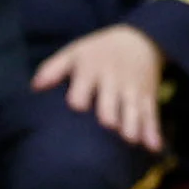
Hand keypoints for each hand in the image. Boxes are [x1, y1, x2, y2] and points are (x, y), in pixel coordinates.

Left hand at [31, 24, 166, 152]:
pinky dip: (153, 131)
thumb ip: (53, 69)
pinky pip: (151, 115)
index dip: (79, 100)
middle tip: (106, 128)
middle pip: (110, 103)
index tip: (76, 109)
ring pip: (133, 110)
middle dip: (109, 115)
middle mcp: (113, 81)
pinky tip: (153, 148)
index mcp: (92, 70)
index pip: (83, 89)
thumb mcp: (74, 53)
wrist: (140, 40)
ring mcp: (132, 91)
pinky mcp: (147, 98)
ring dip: (132, 125)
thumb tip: (35, 87)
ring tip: (129, 140)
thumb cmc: (97, 53)